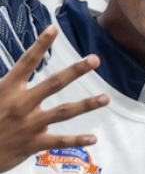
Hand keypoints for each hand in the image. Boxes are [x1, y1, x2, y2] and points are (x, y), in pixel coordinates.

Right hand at [0, 25, 106, 172]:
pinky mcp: (32, 144)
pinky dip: (77, 140)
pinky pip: (59, 141)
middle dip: (76, 70)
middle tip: (95, 59)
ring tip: (106, 98)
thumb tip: (20, 80)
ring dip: (87, 104)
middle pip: (54, 83)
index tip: (54, 29)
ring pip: (63, 112)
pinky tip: (93, 139)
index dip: (40, 45)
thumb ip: (6, 86)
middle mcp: (20, 104)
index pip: (27, 62)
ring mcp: (28, 124)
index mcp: (7, 89)